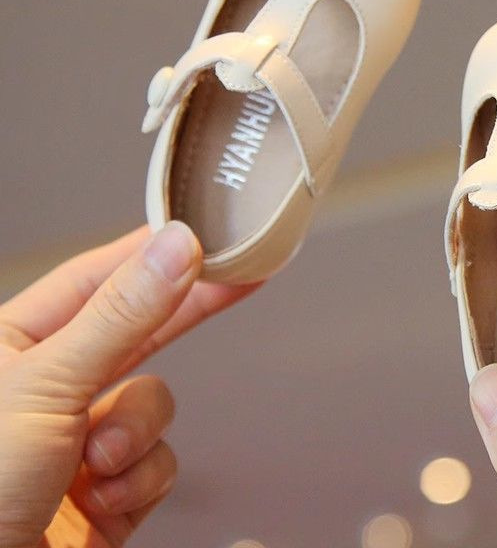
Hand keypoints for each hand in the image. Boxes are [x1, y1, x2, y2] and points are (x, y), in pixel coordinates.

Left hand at [0, 223, 262, 547]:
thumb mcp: (46, 387)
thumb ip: (121, 315)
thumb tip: (175, 250)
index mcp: (12, 346)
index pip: (94, 277)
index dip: (149, 252)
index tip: (200, 232)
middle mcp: (48, 387)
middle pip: (137, 330)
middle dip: (184, 311)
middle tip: (237, 275)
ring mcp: (80, 440)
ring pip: (155, 403)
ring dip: (138, 434)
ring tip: (99, 461)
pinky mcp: (108, 492)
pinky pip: (157, 463)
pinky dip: (138, 482)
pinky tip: (102, 500)